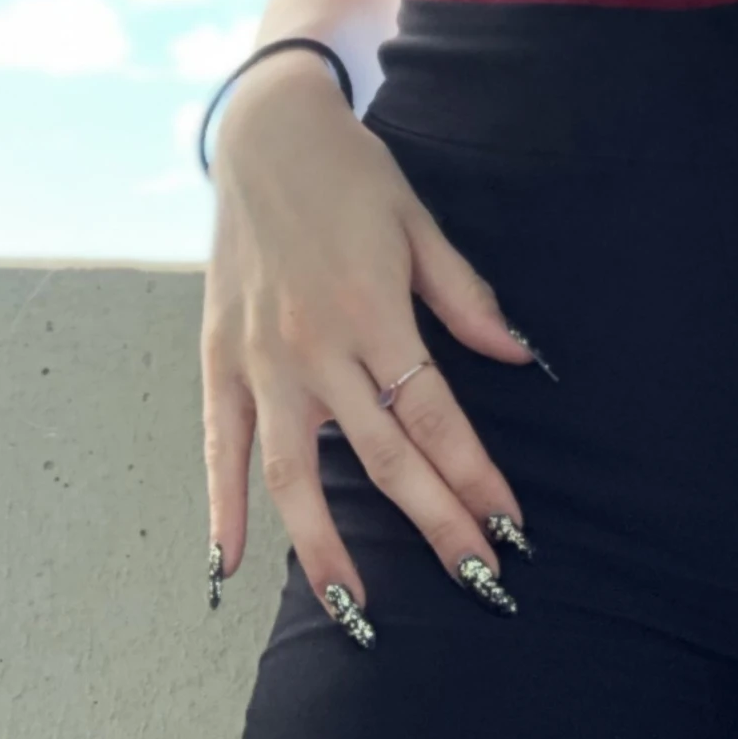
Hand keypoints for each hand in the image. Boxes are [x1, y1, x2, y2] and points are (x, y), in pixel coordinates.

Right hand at [199, 61, 540, 638]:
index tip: (511, 529)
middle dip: (435, 523)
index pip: (436, 417)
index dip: (476, 478)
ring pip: (296, 472)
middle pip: (385, 457)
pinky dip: (223, 507)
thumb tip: (518, 356)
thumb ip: (463, 298)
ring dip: (327, 545)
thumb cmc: (351, 175)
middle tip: (477, 582)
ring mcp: (261, 359)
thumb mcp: (419, 223)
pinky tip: (232, 564)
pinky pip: (222, 446)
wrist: (263, 131)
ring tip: (358, 608)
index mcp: (374, 312)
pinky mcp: (219, 359)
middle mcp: (316, 347)